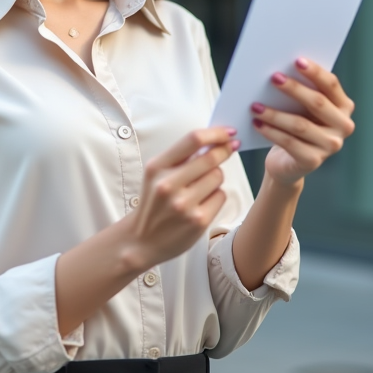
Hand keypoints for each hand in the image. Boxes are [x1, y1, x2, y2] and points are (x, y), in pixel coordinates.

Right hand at [126, 128, 237, 269]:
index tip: (229, 132)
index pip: (193, 139)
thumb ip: (180, 157)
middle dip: (224, 151)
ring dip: (216, 176)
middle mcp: (168, 185)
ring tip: (202, 186)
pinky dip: (216, 195)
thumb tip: (213, 139)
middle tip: (230, 148)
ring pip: (218, 176)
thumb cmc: (154, 201)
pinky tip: (203, 202)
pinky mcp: (198, 221)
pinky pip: (221, 196)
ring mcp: (184, 204)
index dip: (217, 133)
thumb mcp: (156, 174)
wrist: (142, 240)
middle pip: (211, 158)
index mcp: (157, 167)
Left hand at [251, 57, 354, 186]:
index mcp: (344, 107)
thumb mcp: (301, 108)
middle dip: (294, 89)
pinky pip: (289, 143)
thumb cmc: (295, 125)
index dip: (315, 72)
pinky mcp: (314, 161)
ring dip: (275, 113)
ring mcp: (331, 146)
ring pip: (300, 125)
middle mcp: (343, 126)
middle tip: (274, 77)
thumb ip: (301, 91)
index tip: (296, 60)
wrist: (288, 162)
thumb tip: (281, 69)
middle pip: (318, 103)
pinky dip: (271, 132)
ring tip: (255, 106)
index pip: (331, 85)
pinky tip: (257, 123)